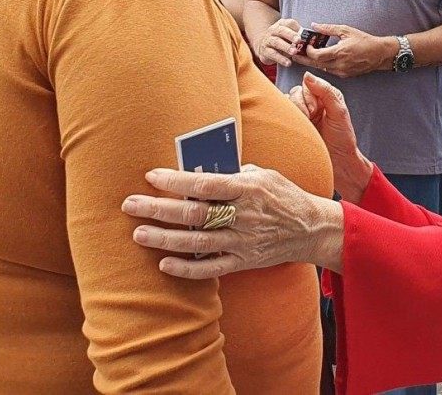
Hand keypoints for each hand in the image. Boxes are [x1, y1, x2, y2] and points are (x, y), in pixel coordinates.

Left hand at [122, 165, 344, 278]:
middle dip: (159, 209)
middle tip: (130, 205)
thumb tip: (198, 171)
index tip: (151, 176)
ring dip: (165, 239)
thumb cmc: (283, 195)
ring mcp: (242, 241)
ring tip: (139, 234)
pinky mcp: (242, 261)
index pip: (206, 184)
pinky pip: (210, 268)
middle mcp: (243, 216)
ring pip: (197, 242)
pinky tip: (163, 264)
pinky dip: (186, 269)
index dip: (177, 180)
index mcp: (248, 188)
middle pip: (194, 213)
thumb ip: (233, 173)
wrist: (311, 229)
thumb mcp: (264, 174)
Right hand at [255, 18, 301, 67]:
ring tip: (294, 52)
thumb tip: (311, 39)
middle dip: (290, 35)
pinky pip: (272, 54)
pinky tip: (288, 63)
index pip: (289, 23)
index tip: (302, 33)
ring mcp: (268, 40)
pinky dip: (281, 59)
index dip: (296, 28)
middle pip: (281, 31)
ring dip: (286, 47)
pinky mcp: (265, 51)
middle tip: (298, 40)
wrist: (263, 46)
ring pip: (276, 42)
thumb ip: (299, 35)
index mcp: (281, 24)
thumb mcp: (289, 35)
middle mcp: (273, 30)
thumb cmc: (281, 40)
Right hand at [289, 73, 372, 201]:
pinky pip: (279, 119)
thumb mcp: (339, 113)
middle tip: (309, 119)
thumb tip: (307, 75)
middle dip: (299, 105)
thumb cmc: (343, 140)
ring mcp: (300, 117)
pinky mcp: (292, 129)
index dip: (307, 97)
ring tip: (302, 128)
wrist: (338, 165)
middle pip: (293, 94)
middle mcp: (310, 105)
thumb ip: (326, 92)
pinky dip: (283, 122)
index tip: (314, 111)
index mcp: (323, 97)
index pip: (306, 86)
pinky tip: (292, 131)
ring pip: (284, 105)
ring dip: (291, 115)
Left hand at [298, 23, 393, 78]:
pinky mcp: (345, 75)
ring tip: (304, 56)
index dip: (308, 51)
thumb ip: (328, 28)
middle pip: (315, 64)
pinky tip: (319, 59)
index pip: (316, 55)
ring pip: (322, 68)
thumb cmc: (364, 40)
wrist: (380, 54)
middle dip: (303, 59)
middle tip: (294, 55)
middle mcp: (339, 64)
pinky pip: (329, 70)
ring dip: (313, 62)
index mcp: (339, 52)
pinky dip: (323, 64)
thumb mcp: (346, 30)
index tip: (305, 45)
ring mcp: (342, 71)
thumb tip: (314, 25)